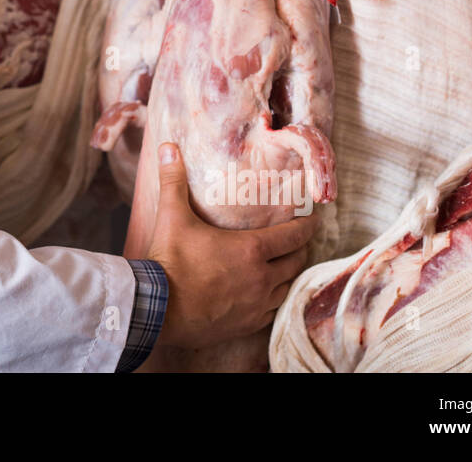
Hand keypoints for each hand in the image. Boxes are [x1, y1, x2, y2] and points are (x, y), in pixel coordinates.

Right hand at [145, 141, 318, 349]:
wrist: (157, 309)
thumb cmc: (170, 261)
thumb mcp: (172, 216)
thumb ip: (173, 180)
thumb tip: (168, 147)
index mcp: (251, 250)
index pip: (293, 236)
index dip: (307, 225)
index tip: (314, 218)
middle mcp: (261, 278)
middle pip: (295, 262)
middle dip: (299, 249)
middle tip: (297, 241)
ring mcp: (255, 305)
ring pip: (286, 288)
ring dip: (288, 276)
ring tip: (283, 267)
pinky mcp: (246, 325)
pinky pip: (271, 311)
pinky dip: (273, 300)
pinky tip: (265, 296)